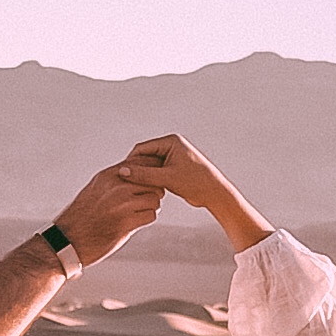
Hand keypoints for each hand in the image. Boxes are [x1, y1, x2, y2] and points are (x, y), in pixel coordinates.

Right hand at [56, 157, 168, 268]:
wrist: (68, 239)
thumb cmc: (83, 215)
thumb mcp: (96, 189)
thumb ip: (115, 179)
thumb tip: (135, 172)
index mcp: (109, 175)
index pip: (141, 163)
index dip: (149, 173)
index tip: (147, 183)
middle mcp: (116, 186)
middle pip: (151, 180)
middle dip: (153, 191)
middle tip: (145, 201)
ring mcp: (122, 204)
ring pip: (155, 198)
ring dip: (151, 206)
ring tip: (139, 212)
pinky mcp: (126, 222)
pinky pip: (151, 215)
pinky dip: (147, 219)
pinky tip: (135, 222)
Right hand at [116, 133, 268, 252]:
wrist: (215, 193)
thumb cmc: (196, 182)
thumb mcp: (167, 179)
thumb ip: (144, 175)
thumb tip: (123, 172)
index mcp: (171, 142)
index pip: (142, 148)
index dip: (130, 162)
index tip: (121, 175)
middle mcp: (171, 146)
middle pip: (145, 156)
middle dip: (136, 169)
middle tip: (123, 183)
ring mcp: (173, 157)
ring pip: (150, 166)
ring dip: (143, 176)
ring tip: (132, 188)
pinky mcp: (174, 168)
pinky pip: (157, 172)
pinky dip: (150, 180)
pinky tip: (143, 191)